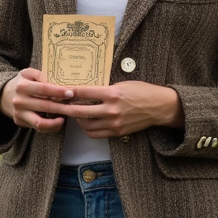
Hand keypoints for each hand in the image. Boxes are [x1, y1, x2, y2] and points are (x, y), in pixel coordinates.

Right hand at [0, 68, 74, 132]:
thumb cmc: (21, 83)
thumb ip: (41, 75)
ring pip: (40, 122)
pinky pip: (37, 127)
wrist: (2, 95)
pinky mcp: (19, 122)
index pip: (44, 89)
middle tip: (75, 108)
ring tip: (65, 118)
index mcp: (22, 86)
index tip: (71, 93)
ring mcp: (19, 113)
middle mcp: (19, 101)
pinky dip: (50, 126)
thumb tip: (59, 82)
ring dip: (56, 122)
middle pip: (45, 106)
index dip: (58, 92)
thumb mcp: (28, 73)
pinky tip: (58, 122)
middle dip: (62, 108)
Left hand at [60, 82, 184, 137]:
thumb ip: (104, 89)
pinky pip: (95, 133)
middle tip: (59, 105)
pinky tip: (87, 121)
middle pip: (80, 111)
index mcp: (112, 94)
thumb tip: (84, 90)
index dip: (70, 92)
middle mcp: (111, 110)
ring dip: (77, 119)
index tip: (62, 91)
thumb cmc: (141, 91)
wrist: (159, 107)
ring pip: (85, 124)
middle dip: (66, 108)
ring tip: (74, 112)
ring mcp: (114, 123)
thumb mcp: (122, 84)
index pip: (83, 92)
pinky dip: (87, 128)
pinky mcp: (117, 132)